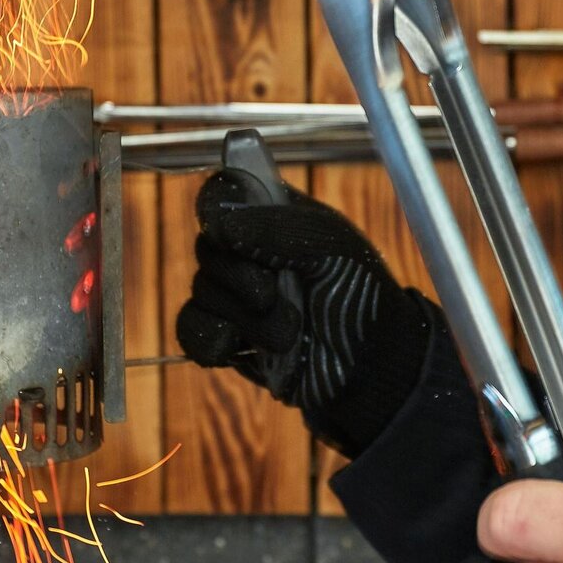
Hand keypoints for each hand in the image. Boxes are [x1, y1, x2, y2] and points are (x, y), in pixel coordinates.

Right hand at [174, 168, 436, 456]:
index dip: (219, 209)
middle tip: (275, 292)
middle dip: (240, 276)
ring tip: (288, 333)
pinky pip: (191, 330)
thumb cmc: (361, 296)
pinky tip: (238, 348)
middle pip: (207, 248)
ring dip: (245, 317)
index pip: (224, 194)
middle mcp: (250, 253)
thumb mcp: (330, 247)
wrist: (371, 367)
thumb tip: (219, 226)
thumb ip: (276, 229)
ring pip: (202, 292)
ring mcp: (237, 297)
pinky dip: (210, 339)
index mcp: (276, 218)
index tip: (230, 232)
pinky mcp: (229, 338)